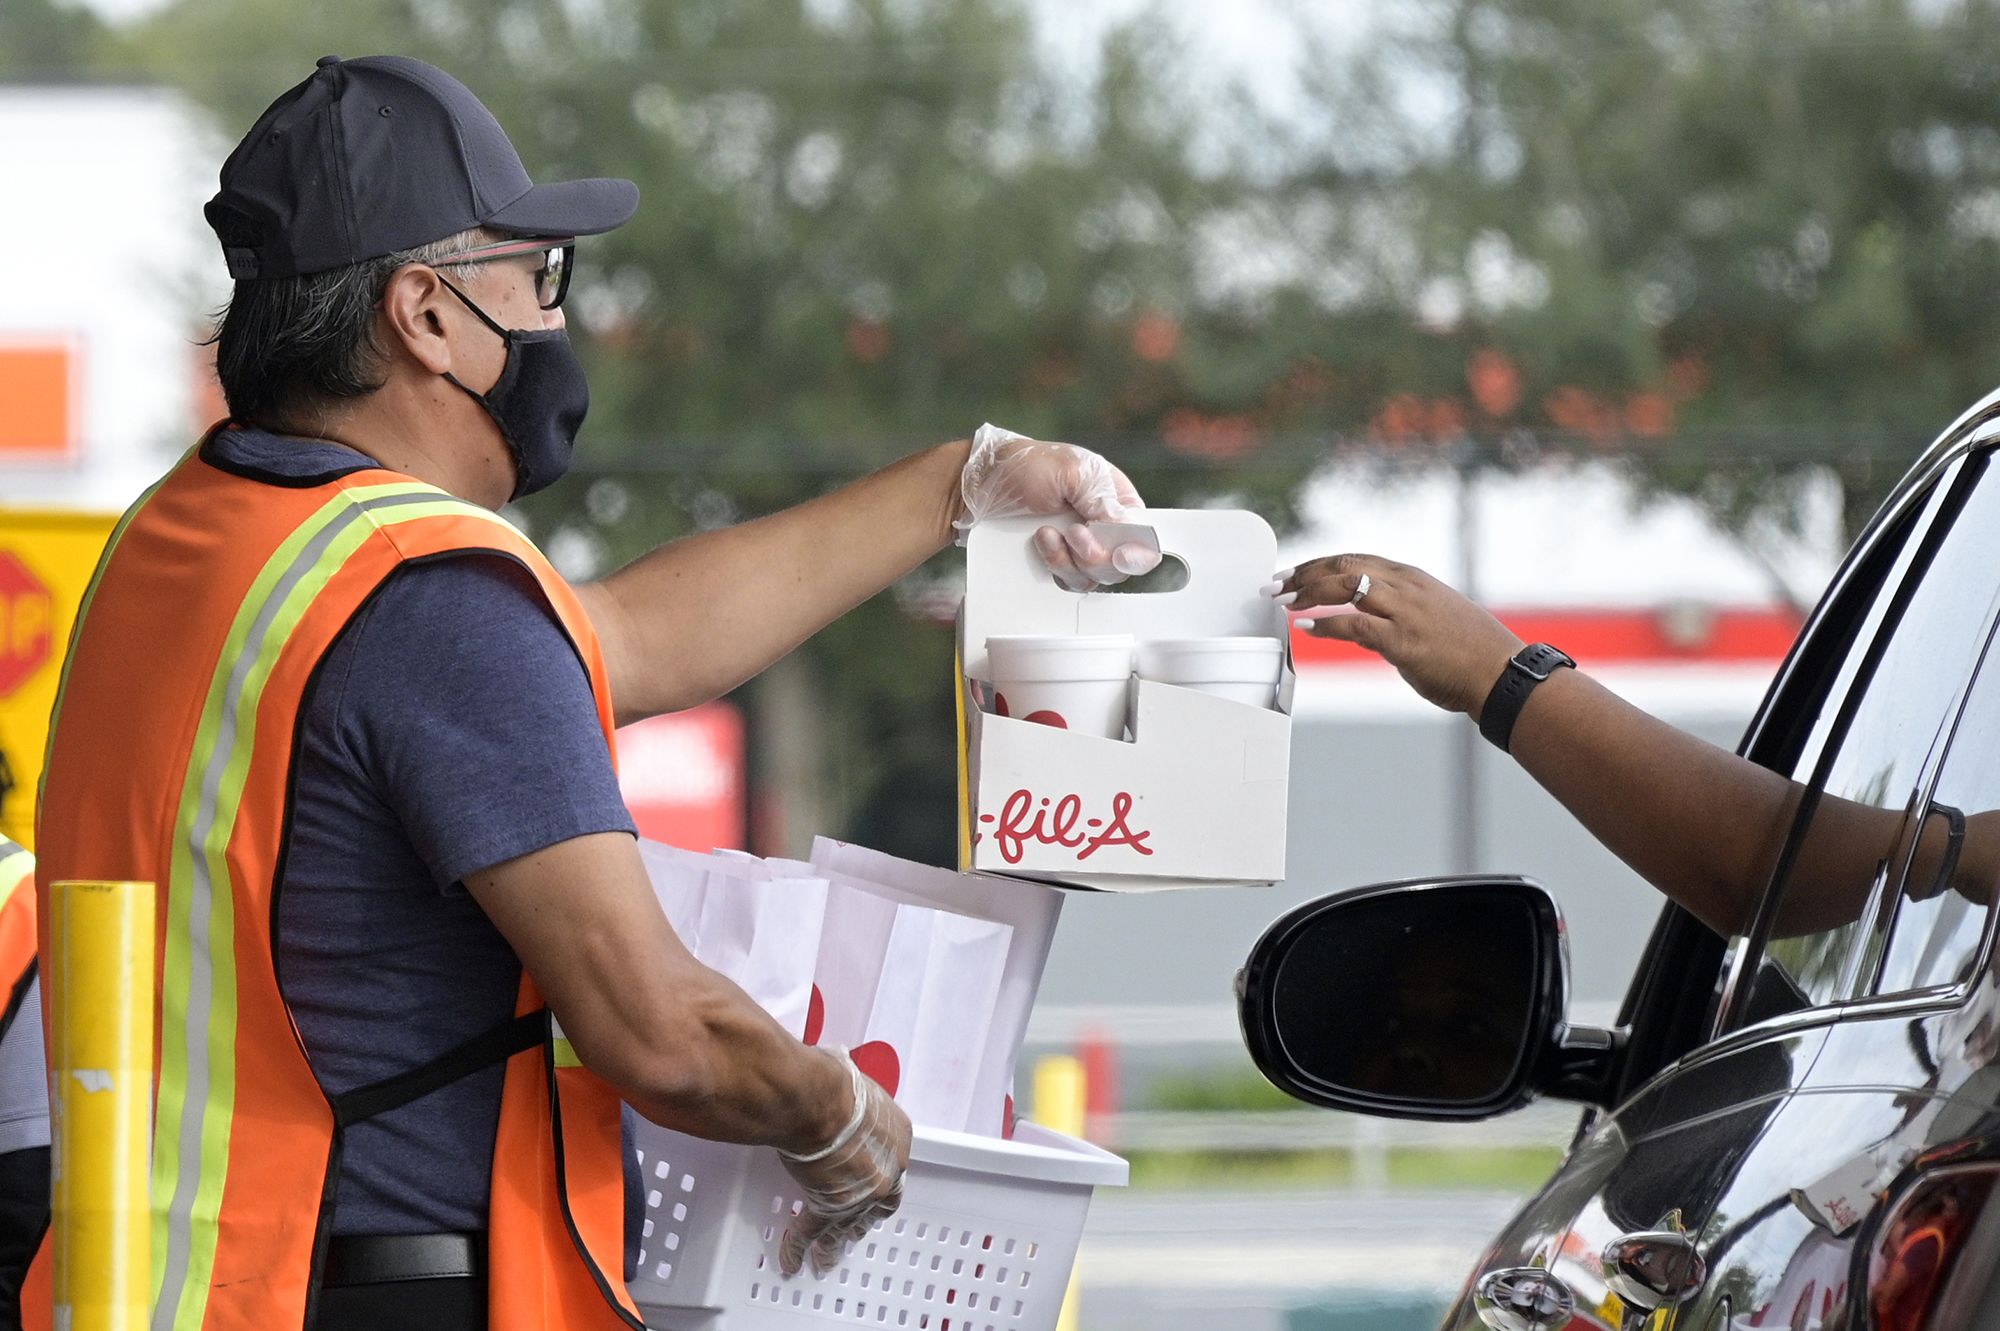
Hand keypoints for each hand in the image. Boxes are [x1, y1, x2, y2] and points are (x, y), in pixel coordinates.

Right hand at [777, 1047, 912, 1275]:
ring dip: (835, 1244)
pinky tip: (791, 1259)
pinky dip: (799, 1246)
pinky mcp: (829, 1206)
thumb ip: (850, 1092)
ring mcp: (859, 1193)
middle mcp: (887, 1169)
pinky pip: (812, 1231)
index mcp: (898, 1136)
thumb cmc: (833, 1082)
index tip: (872, 1188)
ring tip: (825, 1260)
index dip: (882, 1178)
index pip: (895, 1165)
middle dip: (864, 1218)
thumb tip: (835, 1069)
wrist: (814, 1100)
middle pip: (881, 1203)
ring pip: (848, 1226)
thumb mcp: (853, 1081)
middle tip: (852, 1232)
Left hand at [956, 423, 1162, 590]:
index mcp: (1115, 498)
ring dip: (1070, 559)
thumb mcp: (1070, 471)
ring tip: (1048, 534)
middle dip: (1096, 555)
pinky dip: (1054, 566)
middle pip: (1120, 564)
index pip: (1143, 535)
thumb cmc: (1023, 466)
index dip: (1137, 551)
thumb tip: (1127, 528)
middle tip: (1075, 535)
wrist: (977, 485)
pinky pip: (1067, 581)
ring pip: (1093, 577)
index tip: (1119, 555)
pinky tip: (1039, 543)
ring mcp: (1078, 547)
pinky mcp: (1057, 562)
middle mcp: (1101, 525)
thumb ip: (1103, 499)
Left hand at [1275, 554, 1524, 718]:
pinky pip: (1355, 626)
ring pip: (1346, 586)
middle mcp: (1406, 587)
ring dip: (1308, 591)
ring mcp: (1406, 612)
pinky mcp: (1404, 641)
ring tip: (1284, 602)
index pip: (1354, 560)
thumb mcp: (1429, 617)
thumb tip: (1357, 623)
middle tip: (1275, 585)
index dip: (1317, 564)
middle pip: (1344, 566)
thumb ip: (1392, 613)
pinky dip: (1327, 624)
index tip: (1292, 573)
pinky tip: (1307, 627)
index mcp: (1411, 579)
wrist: (1502, 673)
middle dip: (1304, 573)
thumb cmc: (1468, 651)